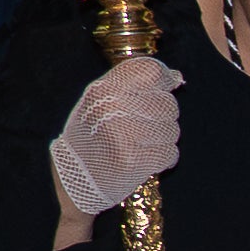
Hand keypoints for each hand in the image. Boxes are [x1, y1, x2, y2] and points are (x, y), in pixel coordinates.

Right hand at [48, 55, 180, 238]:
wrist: (72, 178)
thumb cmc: (91, 135)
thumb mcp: (101, 100)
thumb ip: (134, 83)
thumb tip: (177, 76)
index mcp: (103, 89)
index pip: (152, 71)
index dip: (166, 79)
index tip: (169, 86)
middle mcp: (111, 108)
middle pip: (167, 103)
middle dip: (162, 116)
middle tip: (142, 127)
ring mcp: (122, 134)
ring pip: (172, 129)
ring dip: (162, 139)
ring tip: (139, 144)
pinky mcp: (132, 160)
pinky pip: (170, 153)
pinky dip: (163, 159)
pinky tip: (144, 158)